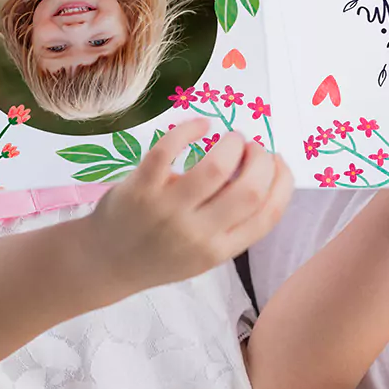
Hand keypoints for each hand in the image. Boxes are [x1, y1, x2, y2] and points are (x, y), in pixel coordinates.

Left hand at [86, 119, 292, 290]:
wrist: (106, 263)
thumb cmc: (161, 253)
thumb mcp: (204, 253)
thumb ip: (231, 223)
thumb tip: (259, 173)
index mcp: (219, 250)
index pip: (267, 214)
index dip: (282, 182)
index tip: (279, 163)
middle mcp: (197, 233)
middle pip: (250, 190)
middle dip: (261, 159)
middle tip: (253, 148)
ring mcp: (168, 211)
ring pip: (217, 167)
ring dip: (233, 143)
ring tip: (231, 139)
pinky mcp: (140, 189)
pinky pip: (169, 149)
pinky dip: (190, 129)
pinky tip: (200, 126)